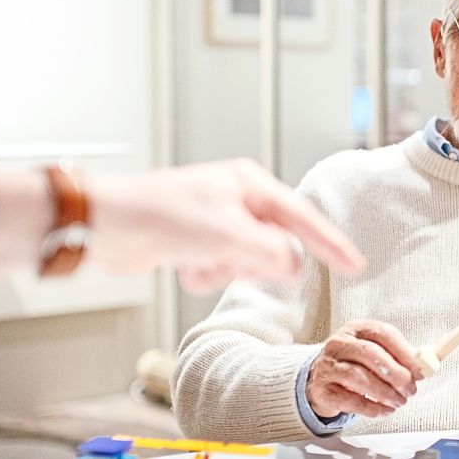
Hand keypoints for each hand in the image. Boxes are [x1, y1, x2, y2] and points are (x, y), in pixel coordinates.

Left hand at [86, 159, 364, 291]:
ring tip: (200, 259)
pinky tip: (181, 264)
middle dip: (253, 261)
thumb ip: (273, 253)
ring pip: (247, 263)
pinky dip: (203, 274)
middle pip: (274, 246)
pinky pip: (219, 271)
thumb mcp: (230, 235)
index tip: (355, 265)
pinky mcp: (196, 244)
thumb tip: (293, 267)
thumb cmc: (162, 216)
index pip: (304, 218)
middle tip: (228, 258)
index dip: (331, 244)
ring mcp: (217, 223)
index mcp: (250, 184)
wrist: (104, 225)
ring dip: (225, 270)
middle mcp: (237, 200)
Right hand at [306, 320, 423, 418]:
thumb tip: (422, 369)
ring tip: (399, 401)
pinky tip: (384, 410)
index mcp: (356, 329)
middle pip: (370, 354)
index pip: (382, 333)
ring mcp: (328, 366)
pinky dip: (371, 407)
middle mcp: (339, 343)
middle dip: (396, 374)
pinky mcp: (323, 389)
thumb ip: (397, 357)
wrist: (320, 379)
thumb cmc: (354, 364)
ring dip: (385, 392)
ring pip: (358, 377)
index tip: (420, 369)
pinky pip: (350, 400)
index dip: (404, 351)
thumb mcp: (374, 353)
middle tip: (410, 389)